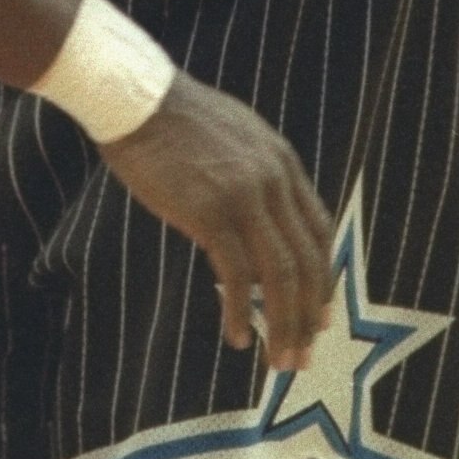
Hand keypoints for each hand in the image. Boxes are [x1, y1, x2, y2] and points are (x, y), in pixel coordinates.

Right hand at [101, 70, 334, 369]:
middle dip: (309, 316)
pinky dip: (242, 312)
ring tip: (278, 361)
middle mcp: (273, 180)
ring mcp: (244, 197)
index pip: (319, 231)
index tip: (320, 316)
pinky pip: (237, 277)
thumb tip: (261, 217)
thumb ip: (257, 172)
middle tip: (303, 355)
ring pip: (280, 276)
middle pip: (307, 261)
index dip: (323, 279)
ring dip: (284, 325)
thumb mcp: (235, 136)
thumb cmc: (174, 118)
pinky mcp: (210, 213)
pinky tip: (237, 336)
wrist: (136, 97)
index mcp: (282, 161)